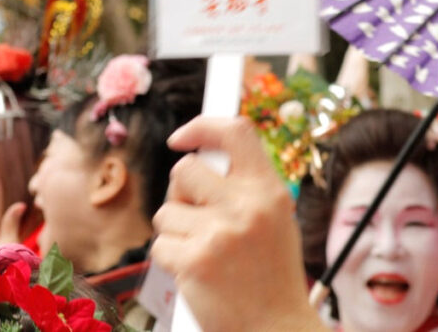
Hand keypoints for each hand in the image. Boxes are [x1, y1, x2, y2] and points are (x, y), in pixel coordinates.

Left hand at [151, 116, 323, 331]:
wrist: (277, 331)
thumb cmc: (271, 277)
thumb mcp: (273, 220)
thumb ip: (242, 187)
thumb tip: (195, 154)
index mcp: (269, 192)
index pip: (236, 132)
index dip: (203, 126)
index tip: (182, 138)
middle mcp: (246, 207)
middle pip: (185, 170)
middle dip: (181, 193)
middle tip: (198, 220)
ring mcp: (219, 233)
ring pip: (166, 211)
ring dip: (176, 232)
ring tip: (205, 254)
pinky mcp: (194, 261)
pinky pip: (160, 244)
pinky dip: (171, 260)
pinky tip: (197, 274)